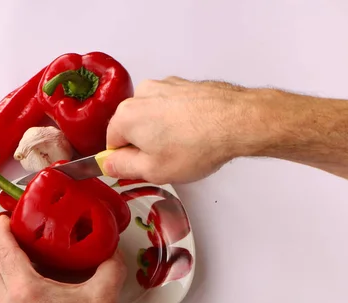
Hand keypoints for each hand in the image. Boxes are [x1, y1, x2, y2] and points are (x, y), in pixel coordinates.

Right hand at [104, 77, 266, 183]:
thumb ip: (122, 167)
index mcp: (126, 116)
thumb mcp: (153, 170)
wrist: (238, 121)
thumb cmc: (199, 144)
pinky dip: (179, 121)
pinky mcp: (184, 86)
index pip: (112, 144)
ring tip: (185, 148)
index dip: (126, 161)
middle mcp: (142, 95)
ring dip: (163, 132)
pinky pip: (172, 108)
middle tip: (166, 161)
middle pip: (132, 127)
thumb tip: (109, 164)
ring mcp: (165, 87)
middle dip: (145, 145)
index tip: (140, 168)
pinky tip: (195, 134)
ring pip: (153, 116)